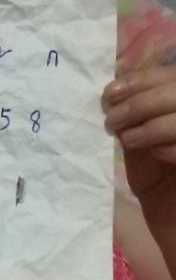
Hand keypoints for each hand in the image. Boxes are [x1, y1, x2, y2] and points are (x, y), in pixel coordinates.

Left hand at [103, 63, 175, 250]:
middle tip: (112, 119)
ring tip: (127, 139)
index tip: (110, 92)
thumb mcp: (140, 130)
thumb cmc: (152, 164)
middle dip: (140, 104)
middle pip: (174, 94)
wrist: (166, 203)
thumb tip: (113, 90)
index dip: (140, 81)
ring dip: (150, 127)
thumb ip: (134, 109)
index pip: (168, 75)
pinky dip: (166, 148)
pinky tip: (151, 154)